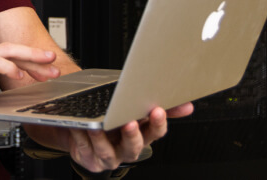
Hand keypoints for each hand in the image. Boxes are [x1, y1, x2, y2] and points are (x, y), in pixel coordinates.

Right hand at [0, 42, 60, 112]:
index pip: (9, 55)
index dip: (29, 62)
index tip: (44, 70)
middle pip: (14, 49)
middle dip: (36, 57)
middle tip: (54, 64)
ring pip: (9, 51)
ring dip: (30, 58)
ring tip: (47, 65)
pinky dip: (10, 66)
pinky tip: (20, 75)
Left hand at [61, 103, 194, 171]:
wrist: (83, 131)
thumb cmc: (112, 119)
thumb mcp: (134, 110)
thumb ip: (159, 108)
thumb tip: (188, 106)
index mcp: (141, 136)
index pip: (154, 132)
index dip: (157, 124)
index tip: (158, 110)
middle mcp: (126, 150)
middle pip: (134, 146)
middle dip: (132, 135)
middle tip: (130, 122)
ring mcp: (108, 157)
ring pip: (107, 151)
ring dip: (102, 138)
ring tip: (96, 126)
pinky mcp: (89, 159)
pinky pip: (83, 148)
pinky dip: (80, 136)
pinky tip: (78, 126)